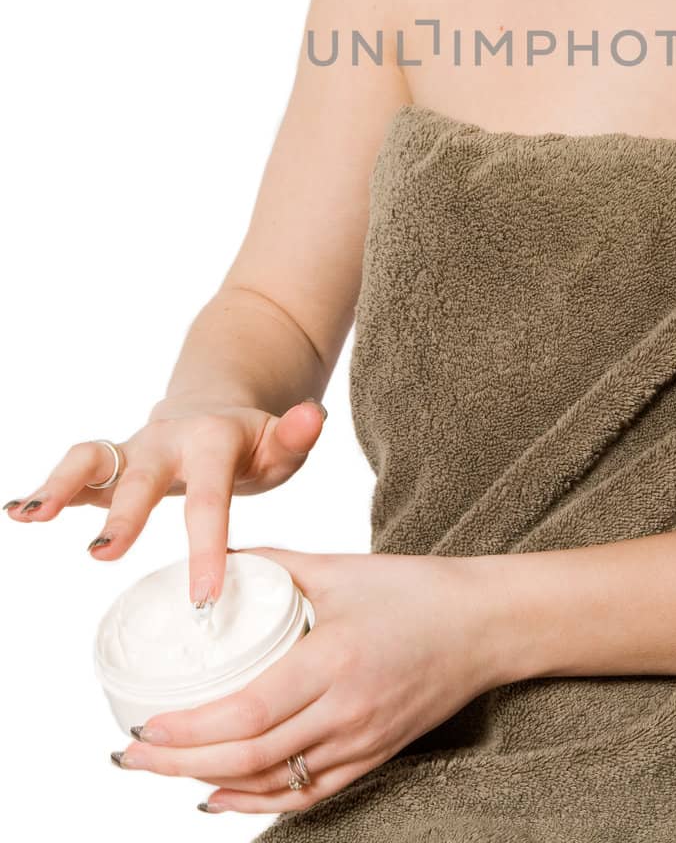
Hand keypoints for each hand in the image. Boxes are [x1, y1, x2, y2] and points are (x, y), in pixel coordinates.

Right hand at [4, 399, 327, 604]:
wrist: (217, 407)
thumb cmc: (253, 443)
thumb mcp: (282, 442)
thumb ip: (296, 435)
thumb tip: (314, 417)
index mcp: (213, 441)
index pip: (210, 499)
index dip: (206, 548)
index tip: (204, 598)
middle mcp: (166, 441)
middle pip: (141, 475)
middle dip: (123, 513)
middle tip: (103, 554)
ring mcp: (132, 451)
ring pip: (91, 457)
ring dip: (61, 484)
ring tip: (32, 516)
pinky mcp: (109, 465)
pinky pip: (74, 471)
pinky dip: (43, 488)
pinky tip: (16, 512)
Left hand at [111, 544, 503, 815]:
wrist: (484, 625)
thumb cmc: (414, 590)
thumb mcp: (341, 568)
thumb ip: (275, 564)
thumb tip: (214, 558)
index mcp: (338, 660)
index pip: (251, 711)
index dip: (193, 728)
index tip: (145, 725)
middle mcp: (348, 712)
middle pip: (252, 757)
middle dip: (181, 763)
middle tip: (130, 755)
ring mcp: (362, 742)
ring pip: (274, 782)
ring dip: (210, 783)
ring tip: (160, 772)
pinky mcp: (372, 756)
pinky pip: (306, 792)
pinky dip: (257, 799)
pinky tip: (219, 793)